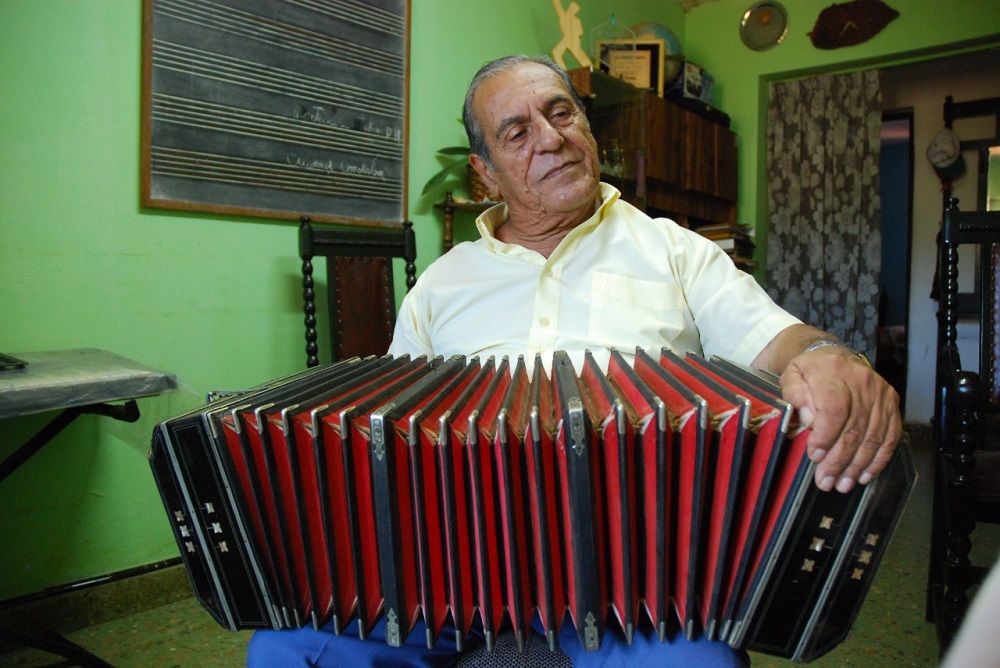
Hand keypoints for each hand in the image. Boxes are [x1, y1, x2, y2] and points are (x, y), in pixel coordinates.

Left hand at [778, 348, 901, 492]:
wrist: (835, 357)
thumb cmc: (810, 371)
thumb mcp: (792, 375)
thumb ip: (795, 394)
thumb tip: (809, 419)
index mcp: (833, 373)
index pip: (834, 409)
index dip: (826, 436)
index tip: (815, 456)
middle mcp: (861, 383)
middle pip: (853, 428)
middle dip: (839, 460)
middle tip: (826, 481)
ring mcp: (880, 394)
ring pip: (872, 436)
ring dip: (857, 465)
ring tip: (842, 483)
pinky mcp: (891, 404)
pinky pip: (890, 436)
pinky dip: (878, 459)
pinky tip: (865, 474)